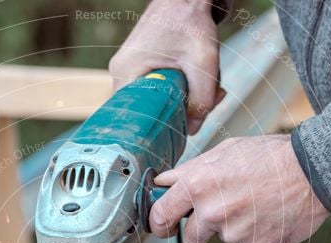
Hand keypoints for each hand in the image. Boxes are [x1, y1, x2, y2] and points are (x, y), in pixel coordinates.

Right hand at [109, 0, 222, 133]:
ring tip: (210, 86)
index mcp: (126, 72)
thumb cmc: (190, 22)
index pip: (134, 117)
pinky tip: (197, 79)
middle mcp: (121, 72)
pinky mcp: (139, 66)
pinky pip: (156, 87)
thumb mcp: (203, 63)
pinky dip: (178, 88)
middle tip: (208, 102)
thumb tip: (194, 131)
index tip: (177, 133)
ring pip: (154, 99)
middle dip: (179, 111)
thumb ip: (202, 100)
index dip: (156, 128)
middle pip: (146, 109)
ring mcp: (129, 69)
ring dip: (182, 98)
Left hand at [150, 134, 330, 242]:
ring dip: (236, 226)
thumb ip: (190, 171)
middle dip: (205, 224)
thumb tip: (162, 183)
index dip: (159, 222)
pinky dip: (257, 234)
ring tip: (258, 202)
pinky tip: (272, 214)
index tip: (162, 225)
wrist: (315, 170)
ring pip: (224, 238)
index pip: (160, 215)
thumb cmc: (269, 156)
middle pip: (193, 234)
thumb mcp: (224, 152)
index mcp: (198, 185)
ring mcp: (234, 233)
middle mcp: (212, 211)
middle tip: (230, 203)